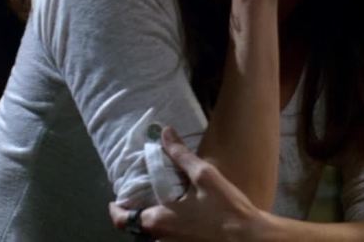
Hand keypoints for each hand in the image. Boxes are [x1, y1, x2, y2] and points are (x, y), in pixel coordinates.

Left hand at [109, 127, 283, 240]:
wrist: (248, 238)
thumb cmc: (225, 207)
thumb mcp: (204, 175)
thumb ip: (181, 154)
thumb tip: (164, 132)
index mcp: (157, 221)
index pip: (122, 219)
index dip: (115, 209)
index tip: (116, 201)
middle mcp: (159, 239)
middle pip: (139, 227)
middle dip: (139, 213)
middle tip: (146, 197)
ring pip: (155, 236)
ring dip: (155, 222)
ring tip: (165, 207)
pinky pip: (169, 240)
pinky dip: (169, 229)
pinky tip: (184, 219)